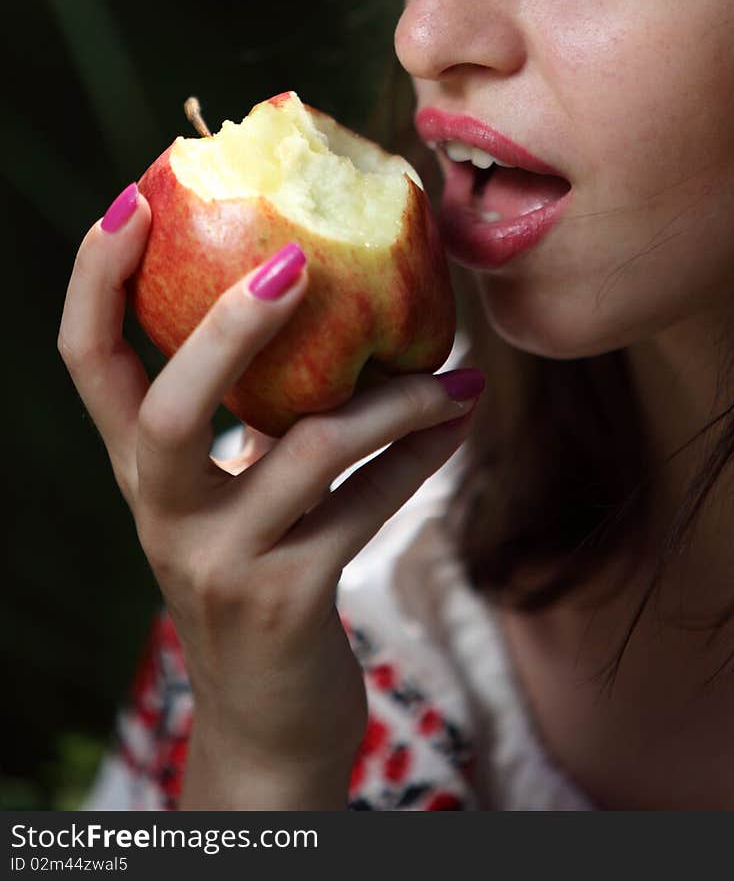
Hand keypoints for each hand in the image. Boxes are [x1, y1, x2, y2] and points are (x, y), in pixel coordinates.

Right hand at [58, 185, 481, 806]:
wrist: (268, 722)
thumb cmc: (257, 573)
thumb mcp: (234, 492)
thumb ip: (254, 415)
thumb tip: (323, 288)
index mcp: (141, 471)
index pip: (87, 363)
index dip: (96, 280)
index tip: (136, 197)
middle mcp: (162, 513)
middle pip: (168, 410)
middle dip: (229, 330)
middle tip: (298, 262)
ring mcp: (221, 562)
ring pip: (308, 450)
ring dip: (393, 398)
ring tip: (452, 368)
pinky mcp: (289, 601)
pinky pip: (369, 503)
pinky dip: (421, 453)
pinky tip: (459, 418)